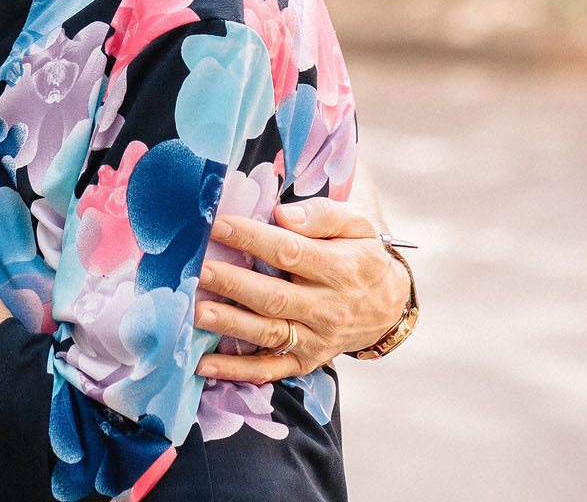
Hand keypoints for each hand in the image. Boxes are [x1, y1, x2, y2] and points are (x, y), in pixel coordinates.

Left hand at [194, 199, 410, 381]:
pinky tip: (203, 364)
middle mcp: (328, 308)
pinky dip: (236, 370)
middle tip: (199, 270)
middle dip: (233, 283)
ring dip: (230, 324)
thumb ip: (322, 215)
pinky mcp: (306, 360)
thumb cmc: (362, 256)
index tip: (217, 224)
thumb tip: (282, 215)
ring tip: (196, 312)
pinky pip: (270, 368)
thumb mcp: (357, 225)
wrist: (390, 306)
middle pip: (275, 297)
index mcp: (339, 269)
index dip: (251, 238)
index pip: (289, 253)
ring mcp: (316, 338)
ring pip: (269, 333)